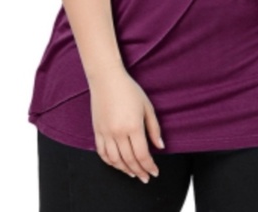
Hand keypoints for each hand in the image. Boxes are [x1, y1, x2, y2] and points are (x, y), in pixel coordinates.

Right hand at [89, 65, 164, 183]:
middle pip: (129, 160)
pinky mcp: (97, 131)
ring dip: (125, 170)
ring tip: (133, 173)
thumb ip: (154, 128)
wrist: (106, 79)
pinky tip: (117, 164)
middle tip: (146, 178)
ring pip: (114, 160)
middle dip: (139, 171)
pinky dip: (110, 162)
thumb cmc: (129, 90)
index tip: (154, 172)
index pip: (142, 155)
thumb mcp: (147, 106)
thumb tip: (160, 147)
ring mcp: (105, 133)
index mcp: (133, 126)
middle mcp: (118, 133)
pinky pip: (102, 153)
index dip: (149, 166)